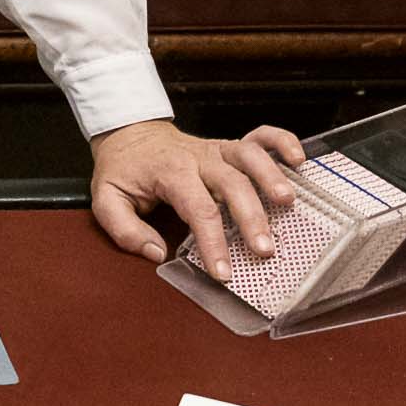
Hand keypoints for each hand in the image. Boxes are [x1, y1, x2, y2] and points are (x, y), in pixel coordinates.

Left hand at [88, 117, 307, 280]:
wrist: (128, 133)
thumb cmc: (122, 170)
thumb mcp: (107, 200)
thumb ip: (126, 230)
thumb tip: (157, 253)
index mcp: (170, 173)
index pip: (197, 209)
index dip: (212, 242)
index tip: (223, 272)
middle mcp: (199, 158)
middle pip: (232, 184)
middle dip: (251, 218)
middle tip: (264, 250)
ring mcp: (217, 149)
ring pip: (250, 156)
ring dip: (272, 177)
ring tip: (288, 203)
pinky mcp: (229, 146)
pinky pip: (260, 136)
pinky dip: (282, 142)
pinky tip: (297, 160)